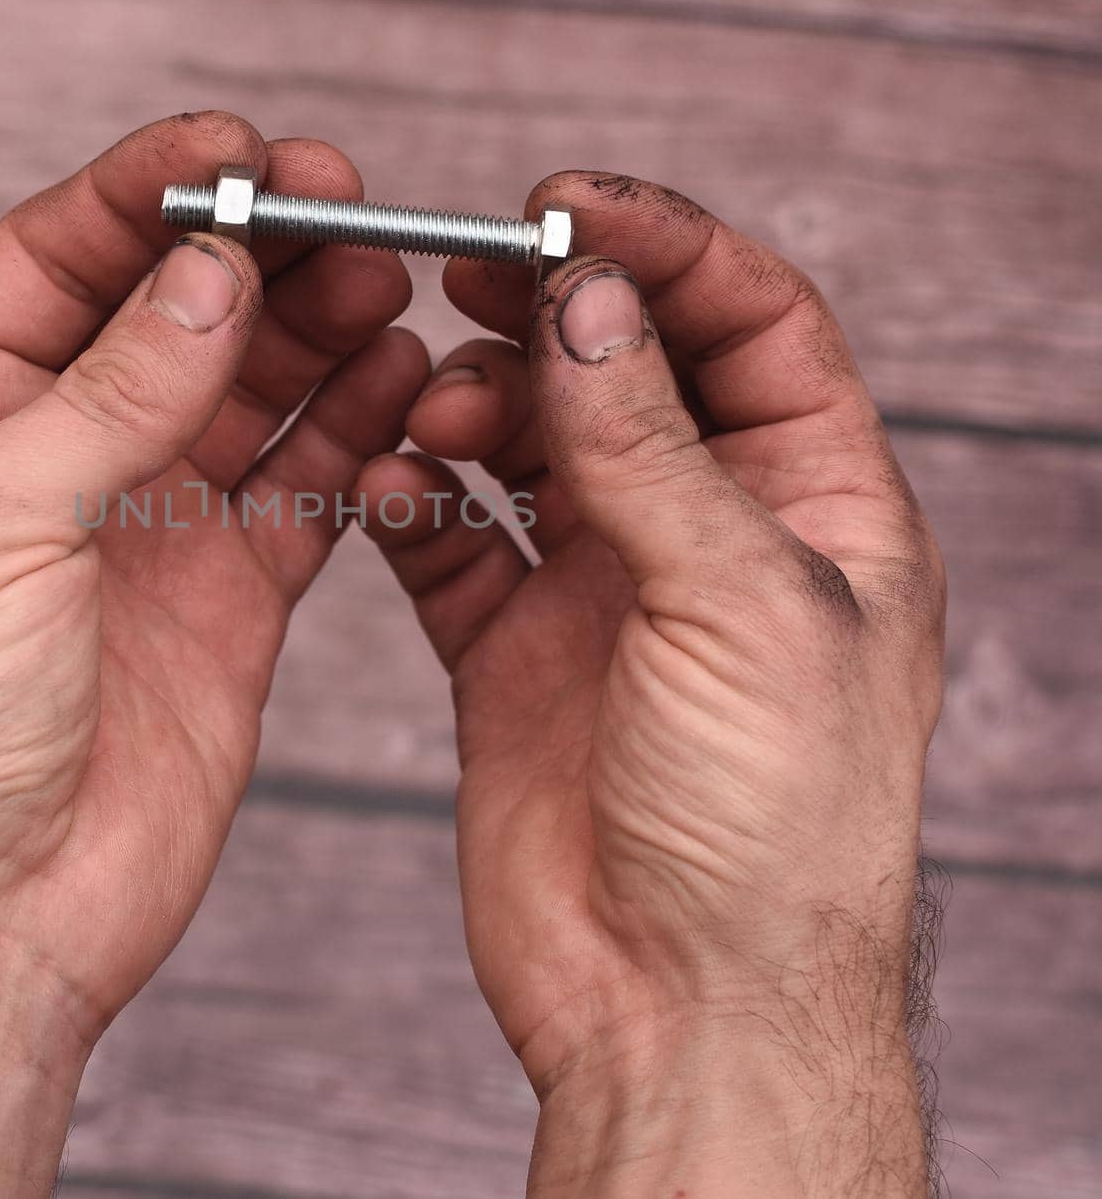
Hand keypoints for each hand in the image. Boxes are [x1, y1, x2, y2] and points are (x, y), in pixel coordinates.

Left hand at [0, 112, 425, 1196]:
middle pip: (168, 313)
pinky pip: (302, 487)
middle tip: (346, 205)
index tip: (239, 150)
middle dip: (254, 252)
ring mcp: (147, 529)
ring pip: (248, 392)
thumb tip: (207, 268)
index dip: (145, 192)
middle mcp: (52, 460)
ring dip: (314, 329)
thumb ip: (112, 391)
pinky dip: (349, 431)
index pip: (54, 259)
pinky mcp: (227, 600)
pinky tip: (393, 381)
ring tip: (382, 282)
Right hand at [358, 174, 944, 1195]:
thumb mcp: (740, 603)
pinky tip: (392, 485)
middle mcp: (707, 531)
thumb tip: (589, 298)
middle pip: (628, 367)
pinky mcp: (512, 647)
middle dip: (553, 311)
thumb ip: (650, 446)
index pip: (752, 323)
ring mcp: (604, 586)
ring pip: (530, 441)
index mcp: (813, 505)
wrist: (677, 1002)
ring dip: (477, 403)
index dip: (666, 249)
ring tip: (440, 409)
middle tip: (469, 269)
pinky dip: (414, 499)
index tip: (563, 205)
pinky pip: (451, 538)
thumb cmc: (769, 825)